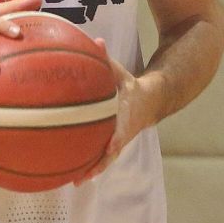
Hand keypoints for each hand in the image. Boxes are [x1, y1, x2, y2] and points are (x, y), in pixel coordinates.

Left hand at [73, 42, 151, 183]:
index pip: (122, 130)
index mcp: (127, 116)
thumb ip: (107, 59)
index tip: (108, 147)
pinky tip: (70, 171)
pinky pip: (101, 157)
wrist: (153, 101)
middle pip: (111, 153)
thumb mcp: (122, 72)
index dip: (115, 139)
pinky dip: (88, 165)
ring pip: (105, 160)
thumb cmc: (131, 86)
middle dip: (98, 165)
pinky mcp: (113, 144)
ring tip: (73, 181)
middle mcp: (123, 133)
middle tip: (81, 176)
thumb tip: (96, 41)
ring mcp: (119, 141)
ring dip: (91, 171)